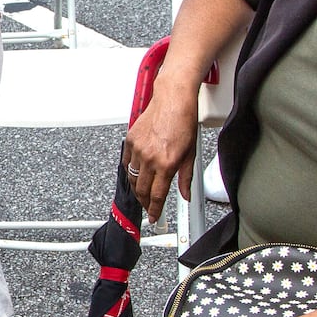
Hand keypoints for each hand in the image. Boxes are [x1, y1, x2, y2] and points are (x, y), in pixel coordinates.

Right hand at [122, 82, 198, 223]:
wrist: (173, 99)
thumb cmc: (183, 121)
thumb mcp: (191, 153)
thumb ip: (186, 178)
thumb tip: (186, 195)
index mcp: (167, 164)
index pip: (157, 195)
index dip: (155, 210)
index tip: (155, 216)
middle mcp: (150, 158)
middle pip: (142, 190)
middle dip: (145, 202)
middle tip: (149, 207)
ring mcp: (138, 149)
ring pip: (132, 178)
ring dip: (136, 188)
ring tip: (142, 192)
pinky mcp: (130, 140)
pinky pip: (126, 162)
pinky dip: (130, 170)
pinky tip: (136, 173)